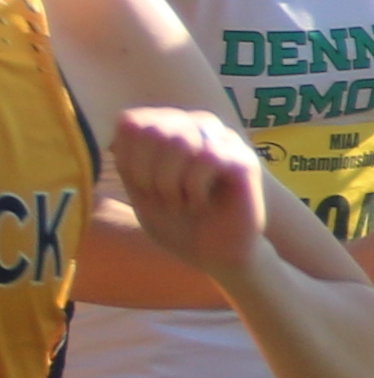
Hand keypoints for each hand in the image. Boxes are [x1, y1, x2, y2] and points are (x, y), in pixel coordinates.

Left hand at [102, 109, 267, 286]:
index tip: (143, 190)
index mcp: (172, 128)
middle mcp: (199, 126)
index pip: (131, 123)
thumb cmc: (178, 224)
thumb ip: (129, 155)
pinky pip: (207, 158)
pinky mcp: (244, 160)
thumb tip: (124, 121)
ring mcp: (224, 141)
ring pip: (179, 141)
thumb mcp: (139, 190)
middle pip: (153, 130)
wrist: (216, 256)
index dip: (127, 161)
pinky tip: (200, 204)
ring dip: (170, 183)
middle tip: (165, 200)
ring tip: (183, 202)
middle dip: (148, 175)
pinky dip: (193, 188)